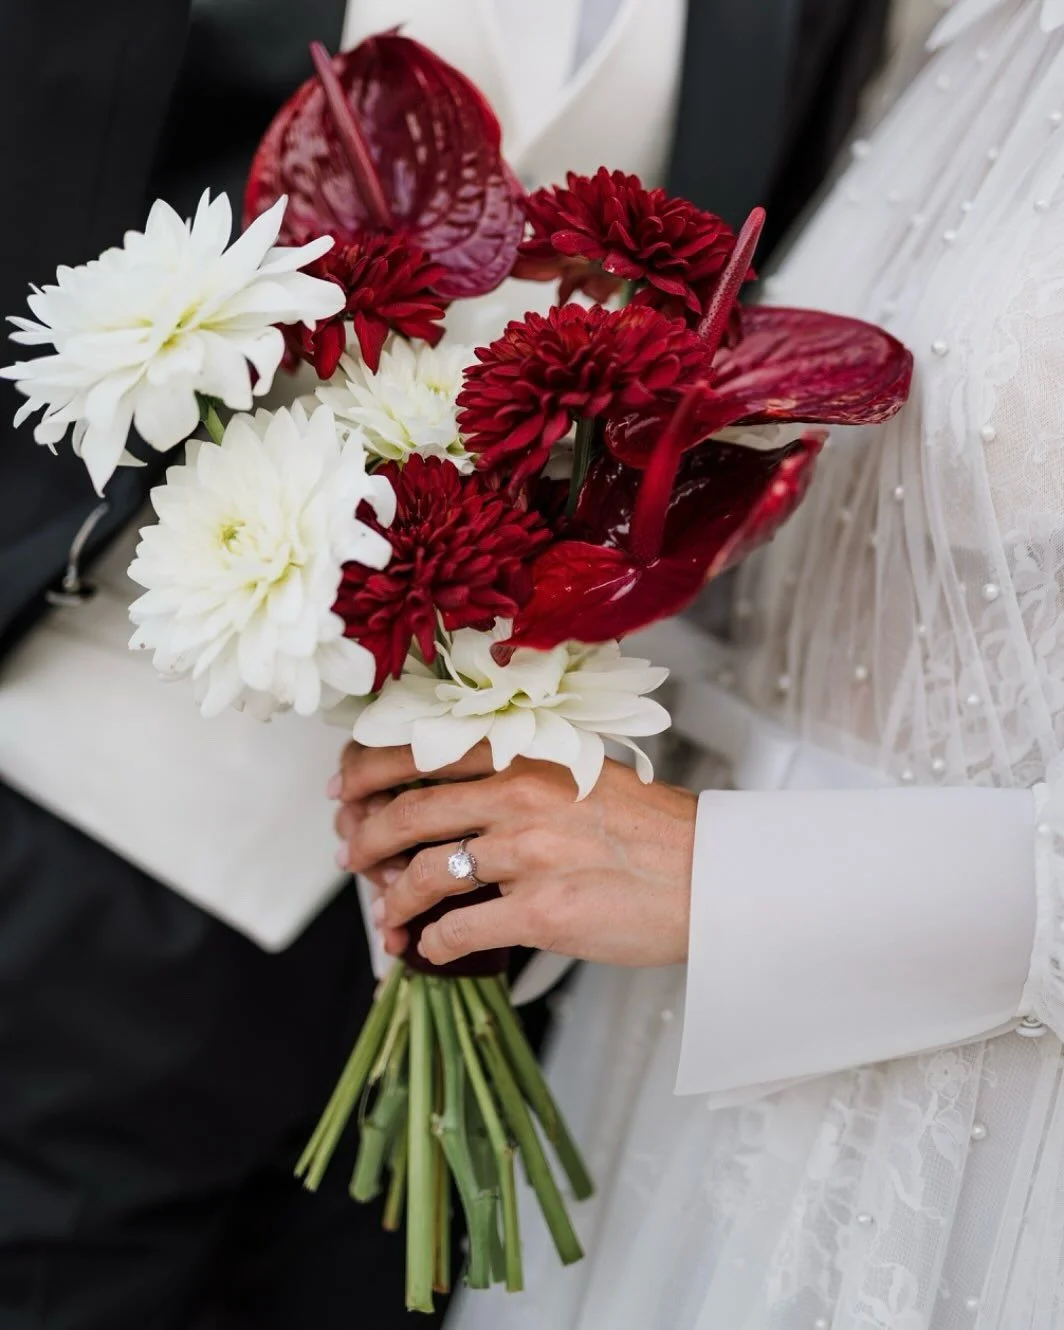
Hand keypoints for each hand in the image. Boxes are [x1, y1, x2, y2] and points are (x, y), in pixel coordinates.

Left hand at [331, 742, 696, 968]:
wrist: (709, 874)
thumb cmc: (650, 829)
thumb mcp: (581, 775)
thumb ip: (519, 776)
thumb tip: (456, 797)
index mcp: (526, 756)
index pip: (421, 751)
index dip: (367, 771)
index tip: (344, 790)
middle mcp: (519, 797)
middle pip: (408, 814)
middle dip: (365, 841)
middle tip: (350, 856)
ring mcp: (527, 855)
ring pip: (423, 875)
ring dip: (391, 901)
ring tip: (386, 917)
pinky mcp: (540, 912)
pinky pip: (457, 929)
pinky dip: (432, 943)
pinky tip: (430, 947)